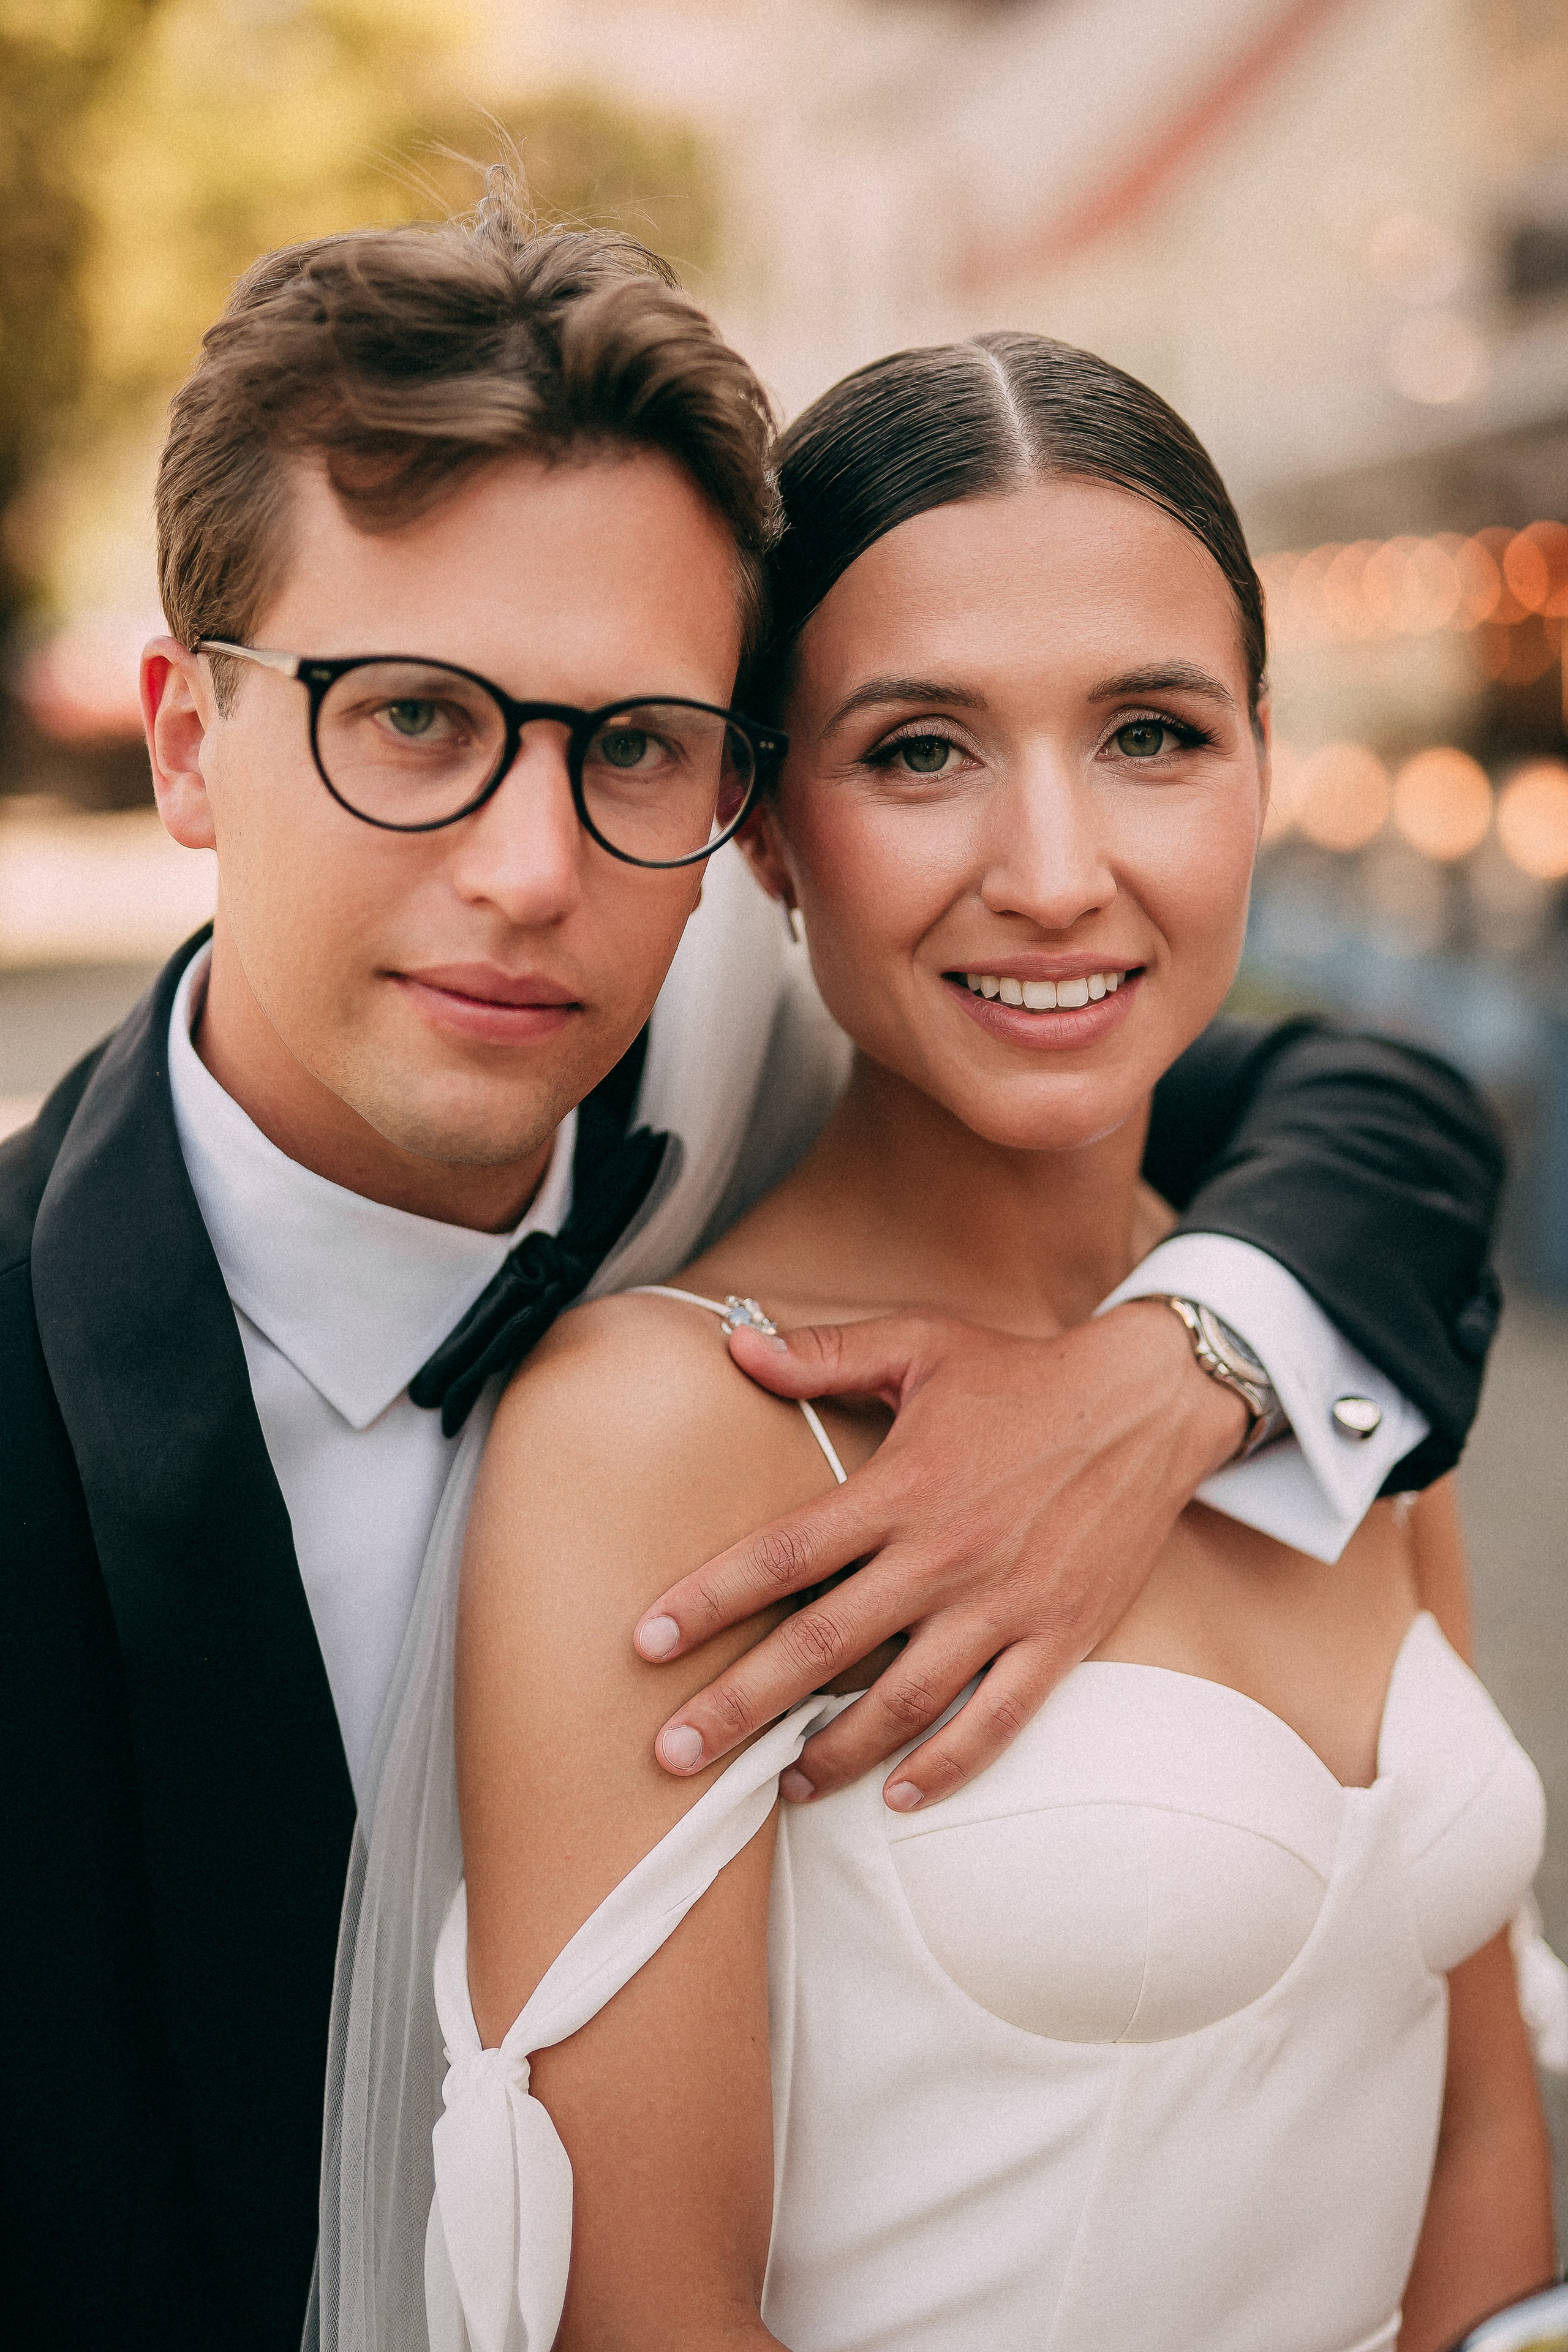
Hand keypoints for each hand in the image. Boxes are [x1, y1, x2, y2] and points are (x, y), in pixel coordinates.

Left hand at [634, 1298, 1246, 1809]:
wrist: (1148, 1402)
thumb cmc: (1022, 1373)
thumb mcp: (921, 1344)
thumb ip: (824, 1354)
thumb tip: (735, 1347)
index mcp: (901, 1486)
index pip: (784, 1554)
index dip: (709, 1599)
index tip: (645, 1643)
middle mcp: (945, 1555)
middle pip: (824, 1645)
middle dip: (740, 1705)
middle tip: (673, 1755)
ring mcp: (1004, 1604)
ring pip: (905, 1700)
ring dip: (836, 1751)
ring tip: (780, 1784)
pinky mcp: (1059, 1636)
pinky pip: (999, 1719)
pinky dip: (950, 1765)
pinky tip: (900, 1793)